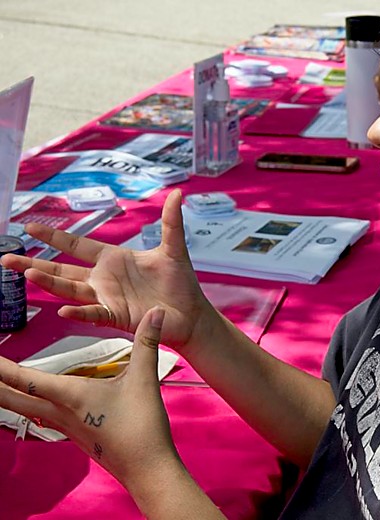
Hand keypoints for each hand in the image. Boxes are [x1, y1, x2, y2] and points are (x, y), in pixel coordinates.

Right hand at [0, 190, 217, 351]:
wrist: (192, 313)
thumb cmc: (180, 282)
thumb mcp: (174, 248)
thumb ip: (171, 222)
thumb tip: (176, 193)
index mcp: (113, 259)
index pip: (77, 245)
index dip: (54, 236)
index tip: (29, 225)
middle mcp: (104, 279)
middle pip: (63, 270)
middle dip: (35, 263)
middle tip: (6, 259)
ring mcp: (108, 298)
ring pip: (71, 290)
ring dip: (50, 283)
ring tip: (27, 275)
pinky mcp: (118, 316)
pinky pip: (95, 313)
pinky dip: (80, 311)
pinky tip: (64, 308)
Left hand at [0, 307, 177, 484]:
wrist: (146, 468)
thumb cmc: (142, 426)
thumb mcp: (145, 380)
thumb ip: (147, 343)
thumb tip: (156, 311)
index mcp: (73, 397)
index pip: (27, 380)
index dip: (2, 368)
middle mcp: (62, 413)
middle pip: (14, 400)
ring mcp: (67, 426)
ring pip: (26, 410)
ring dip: (8, 396)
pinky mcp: (76, 433)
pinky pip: (43, 416)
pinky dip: (29, 405)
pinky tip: (36, 403)